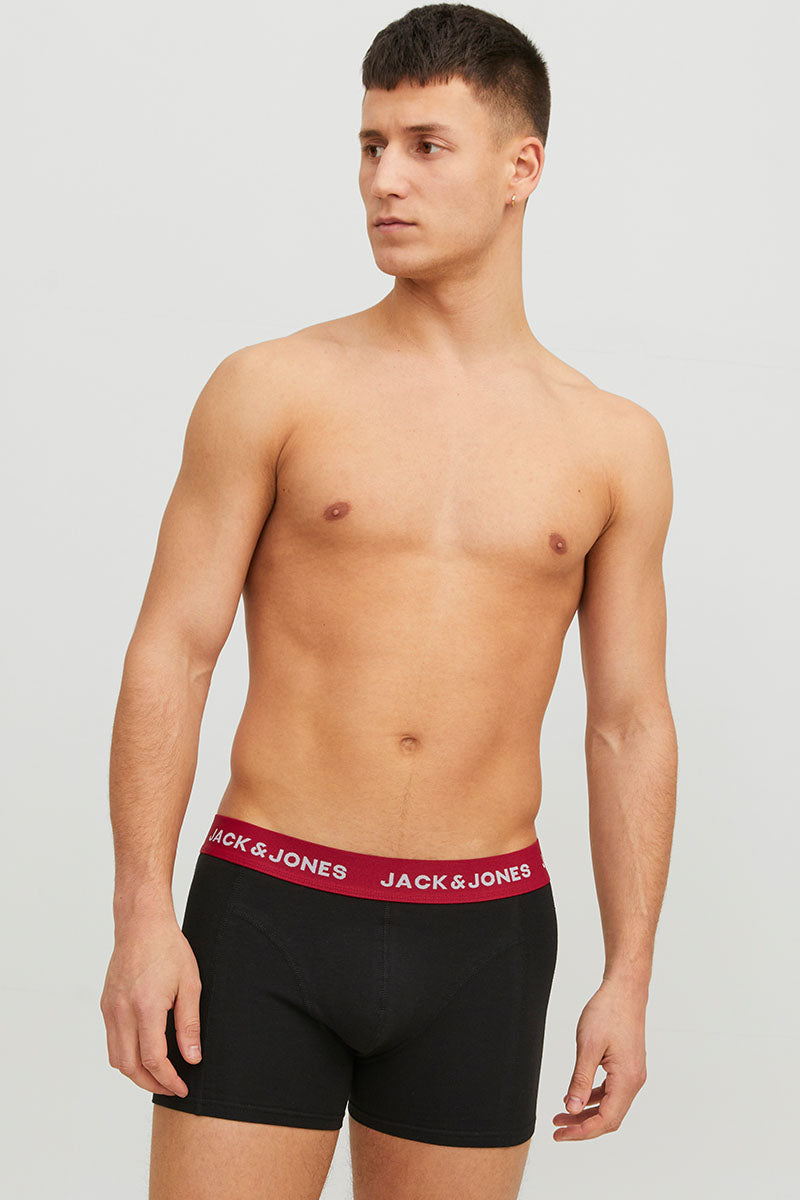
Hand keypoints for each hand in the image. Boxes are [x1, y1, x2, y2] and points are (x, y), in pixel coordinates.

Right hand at [100, 912, 201, 1096]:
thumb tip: (192, 1059)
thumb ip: (189, 1025)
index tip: (183, 1088)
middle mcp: (122, 1011)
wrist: (141, 923)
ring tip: (159, 1075)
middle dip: (151, 1084)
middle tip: (172, 1087)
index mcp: (146, 1007)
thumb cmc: (169, 948)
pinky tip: (144, 1052)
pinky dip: (126, 1055)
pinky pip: (112, 1040)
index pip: (153, 1060)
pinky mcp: (106, 1004)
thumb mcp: (190, 984)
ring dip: (135, 1073)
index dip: (168, 1080)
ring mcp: (110, 1008)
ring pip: (115, 1058)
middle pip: (129, 1067)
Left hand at [553, 978, 647, 1140]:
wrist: (625, 990)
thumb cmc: (608, 1012)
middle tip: (558, 1128)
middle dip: (582, 1126)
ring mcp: (632, 1074)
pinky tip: (576, 1096)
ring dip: (587, 1113)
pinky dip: (594, 1098)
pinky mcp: (627, 1066)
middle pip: (609, 1118)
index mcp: (627, 1079)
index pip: (606, 1120)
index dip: (582, 1131)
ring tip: (562, 1115)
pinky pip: (611, 1091)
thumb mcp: (587, 1046)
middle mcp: (634, 1081)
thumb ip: (580, 1080)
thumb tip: (572, 1109)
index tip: (560, 1134)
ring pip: (610, 1105)